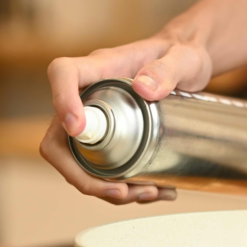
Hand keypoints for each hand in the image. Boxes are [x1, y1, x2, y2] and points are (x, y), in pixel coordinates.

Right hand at [39, 32, 212, 203]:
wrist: (188, 65)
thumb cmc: (181, 53)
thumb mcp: (183, 57)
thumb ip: (167, 69)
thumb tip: (145, 89)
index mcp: (100, 68)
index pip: (62, 73)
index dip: (60, 101)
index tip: (78, 129)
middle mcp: (88, 95)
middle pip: (58, 138)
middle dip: (82, 175)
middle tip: (121, 191)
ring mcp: (96, 120)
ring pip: (80, 163)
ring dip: (105, 190)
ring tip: (150, 193)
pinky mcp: (109, 139)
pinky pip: (102, 170)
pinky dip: (124, 189)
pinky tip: (157, 190)